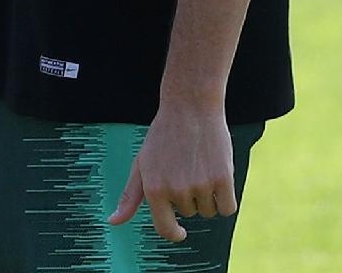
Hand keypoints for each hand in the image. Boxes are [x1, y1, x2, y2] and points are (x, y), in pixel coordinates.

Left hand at [108, 101, 235, 242]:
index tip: (180, 232)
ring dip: (207, 196)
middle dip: (189, 195)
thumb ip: (130, 197)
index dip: (174, 233)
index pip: (165, 228)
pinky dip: (225, 198)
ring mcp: (200, 185)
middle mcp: (176, 190)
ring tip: (199, 166)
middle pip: (189, 213)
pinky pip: (227, 208)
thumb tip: (113, 222)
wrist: (190, 108)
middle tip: (185, 167)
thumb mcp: (141, 164)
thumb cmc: (164, 137)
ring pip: (208, 211)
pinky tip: (217, 175)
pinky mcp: (222, 179)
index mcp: (153, 189)